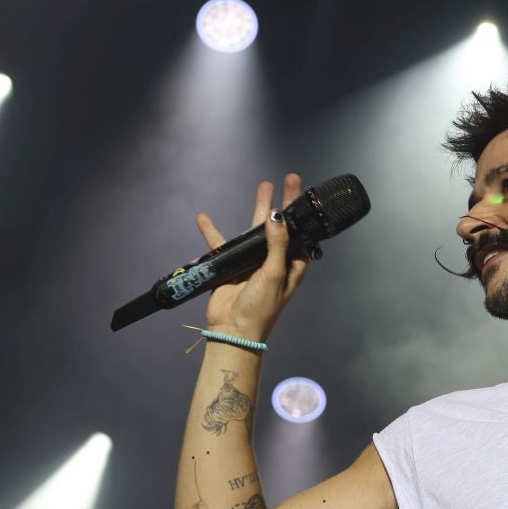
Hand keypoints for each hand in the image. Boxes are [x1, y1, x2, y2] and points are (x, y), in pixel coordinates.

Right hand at [195, 173, 310, 339]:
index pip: (300, 233)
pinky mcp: (232, 265)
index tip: (303, 192)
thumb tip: (278, 216)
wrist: (232, 329)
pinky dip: (213, 232)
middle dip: (284, 203)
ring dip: (258, 209)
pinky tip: (204, 218)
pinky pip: (223, 244)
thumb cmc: (260, 307)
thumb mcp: (273, 274)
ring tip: (263, 186)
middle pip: (281, 226)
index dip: (301, 214)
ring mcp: (254, 261)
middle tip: (287, 178)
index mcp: (292, 265)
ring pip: (255, 229)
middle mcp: (275, 260)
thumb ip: (276, 245)